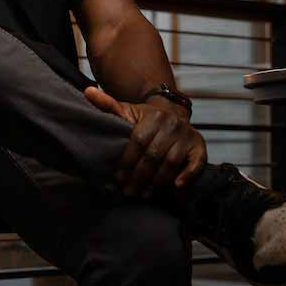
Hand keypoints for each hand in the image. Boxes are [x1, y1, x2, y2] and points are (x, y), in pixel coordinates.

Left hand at [83, 86, 206, 198]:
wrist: (173, 112)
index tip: (117, 178)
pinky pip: (197, 163)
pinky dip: (188, 176)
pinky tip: (177, 187)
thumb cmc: (145, 118)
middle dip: (139, 177)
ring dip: (157, 182)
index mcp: (152, 117)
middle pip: (153, 156)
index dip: (127, 162)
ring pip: (171, 163)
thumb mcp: (127, 110)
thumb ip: (108, 105)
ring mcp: (186, 136)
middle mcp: (171, 125)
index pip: (138, 142)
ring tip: (144, 194)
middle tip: (129, 192)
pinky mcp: (199, 146)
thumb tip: (87, 91)